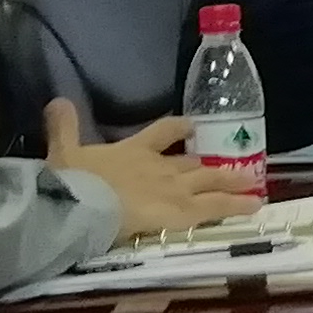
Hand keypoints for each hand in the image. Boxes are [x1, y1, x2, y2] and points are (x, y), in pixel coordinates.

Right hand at [45, 101, 256, 239]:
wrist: (82, 204)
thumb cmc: (72, 182)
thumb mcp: (62, 151)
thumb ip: (63, 126)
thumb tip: (57, 100)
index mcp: (133, 151)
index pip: (163, 132)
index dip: (179, 128)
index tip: (193, 126)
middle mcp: (160, 167)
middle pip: (193, 164)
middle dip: (213, 165)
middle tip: (237, 165)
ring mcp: (174, 189)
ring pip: (211, 183)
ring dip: (233, 182)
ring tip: (256, 183)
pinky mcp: (181, 212)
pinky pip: (215, 207)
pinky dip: (236, 205)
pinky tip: (254, 206)